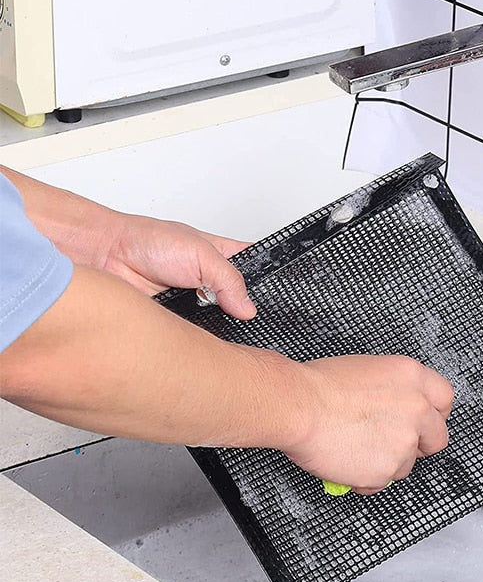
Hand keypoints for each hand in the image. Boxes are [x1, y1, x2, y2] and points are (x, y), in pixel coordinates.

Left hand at [0, 166, 255, 320]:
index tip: (278, 301)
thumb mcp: (200, 252)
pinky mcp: (179, 325)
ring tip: (221, 327)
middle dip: (246, 314)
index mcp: (223, 258)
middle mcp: (211, 283)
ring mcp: (196, 306)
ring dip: (220, 327)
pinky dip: (199, 340)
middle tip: (247, 320)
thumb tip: (248, 308)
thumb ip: (229, 278)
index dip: (267, 287)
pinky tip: (200, 338)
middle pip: (241, 305)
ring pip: (221, 326)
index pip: (257, 273)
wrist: (104, 258)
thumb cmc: (145, 242)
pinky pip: (197, 338)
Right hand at [285, 355, 453, 493]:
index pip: (445, 399)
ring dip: (388, 462)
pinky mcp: (386, 470)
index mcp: (412, 377)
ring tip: (356, 448)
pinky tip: (346, 461)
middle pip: (437, 438)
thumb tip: (393, 409)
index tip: (424, 422)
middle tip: (393, 444)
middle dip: (419, 445)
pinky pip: (382, 482)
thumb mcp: (367, 370)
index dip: (433, 415)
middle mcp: (417, 408)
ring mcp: (404, 442)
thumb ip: (392, 391)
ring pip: (408, 464)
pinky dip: (366, 478)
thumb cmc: (318, 386)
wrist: (298, 407)